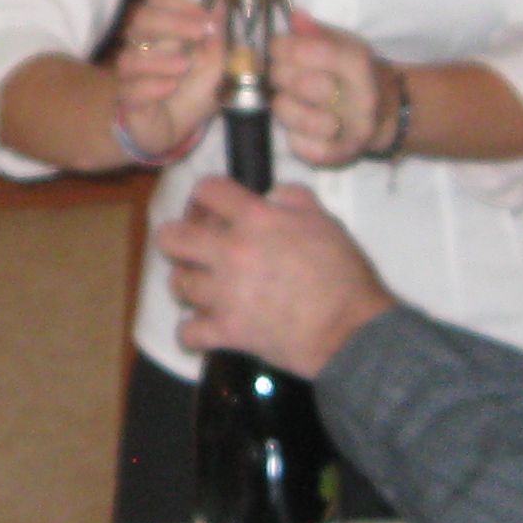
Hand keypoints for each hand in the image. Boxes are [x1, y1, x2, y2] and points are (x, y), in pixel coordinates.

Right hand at [113, 0, 222, 161]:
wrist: (177, 129)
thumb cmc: (192, 92)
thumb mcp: (214, 63)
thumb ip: (216, 35)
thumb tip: (220, 1)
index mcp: (160, 32)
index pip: (155, 1)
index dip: (177, 3)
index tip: (202, 15)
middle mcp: (140, 47)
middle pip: (141, 20)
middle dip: (172, 23)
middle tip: (199, 34)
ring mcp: (131, 76)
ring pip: (132, 58)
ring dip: (160, 59)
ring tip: (184, 66)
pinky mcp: (129, 102)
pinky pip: (131, 90)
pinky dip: (151, 86)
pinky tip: (168, 87)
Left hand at [155, 177, 396, 376]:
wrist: (351, 330)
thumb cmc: (343, 274)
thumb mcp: (325, 223)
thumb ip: (295, 200)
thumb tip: (271, 195)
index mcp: (256, 219)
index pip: (208, 190)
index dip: (205, 196)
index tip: (210, 208)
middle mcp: (231, 252)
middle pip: (172, 236)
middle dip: (179, 238)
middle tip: (196, 248)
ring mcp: (224, 294)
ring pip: (177, 283)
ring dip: (189, 284)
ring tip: (205, 287)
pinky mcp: (226, 331)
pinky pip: (186, 331)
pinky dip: (192, 331)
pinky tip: (206, 326)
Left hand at [272, 9, 397, 168]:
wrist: (387, 112)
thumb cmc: (355, 74)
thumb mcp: (344, 44)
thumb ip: (317, 32)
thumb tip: (294, 16)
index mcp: (357, 63)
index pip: (305, 49)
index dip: (281, 46)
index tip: (279, 48)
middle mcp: (359, 97)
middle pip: (295, 81)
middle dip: (279, 74)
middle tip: (283, 74)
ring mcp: (351, 130)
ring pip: (291, 113)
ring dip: (283, 104)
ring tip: (290, 100)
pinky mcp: (340, 155)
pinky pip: (300, 147)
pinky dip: (293, 137)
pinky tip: (300, 127)